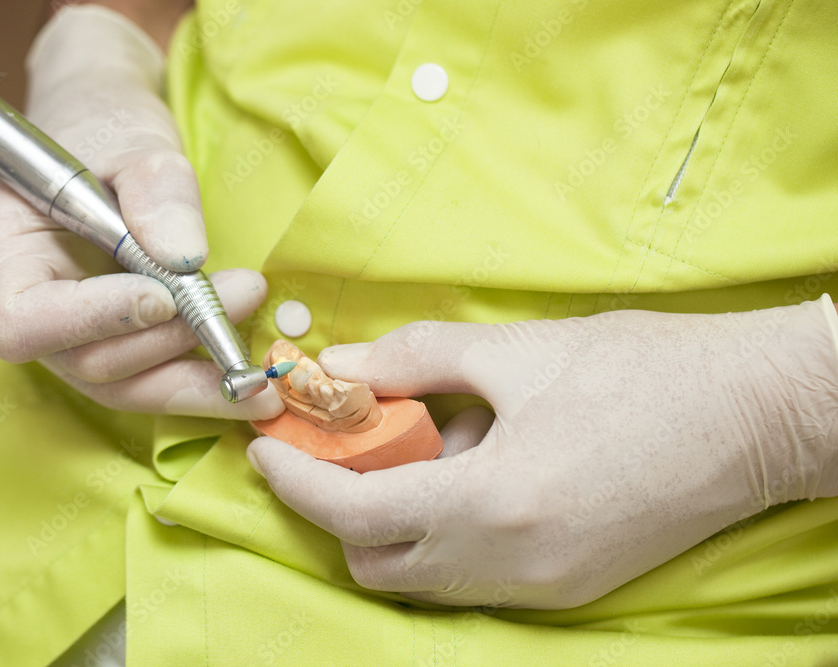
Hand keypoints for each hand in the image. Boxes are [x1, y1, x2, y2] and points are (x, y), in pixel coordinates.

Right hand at [0, 6, 281, 418]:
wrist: (110, 137)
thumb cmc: (106, 128)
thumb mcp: (133, 139)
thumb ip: (156, 190)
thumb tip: (185, 257)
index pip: (24, 318)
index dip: (94, 319)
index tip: (166, 297)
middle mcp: (20, 309)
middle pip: (85, 360)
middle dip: (171, 339)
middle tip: (245, 295)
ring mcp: (65, 337)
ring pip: (124, 385)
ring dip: (196, 375)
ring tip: (261, 363)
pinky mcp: (111, 347)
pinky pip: (151, 381)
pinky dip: (201, 384)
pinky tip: (252, 386)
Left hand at [247, 298, 837, 607]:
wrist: (756, 416)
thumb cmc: (642, 371)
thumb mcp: (519, 349)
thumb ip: (416, 359)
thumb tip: (345, 365)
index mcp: (493, 503)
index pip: (355, 512)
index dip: (297, 480)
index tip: (266, 448)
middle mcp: (510, 566)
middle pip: (377, 564)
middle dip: (338, 509)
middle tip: (340, 445)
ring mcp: (542, 588)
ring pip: (423, 578)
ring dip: (393, 521)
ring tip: (417, 446)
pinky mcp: (569, 589)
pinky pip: (472, 576)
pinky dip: (443, 533)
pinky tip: (471, 470)